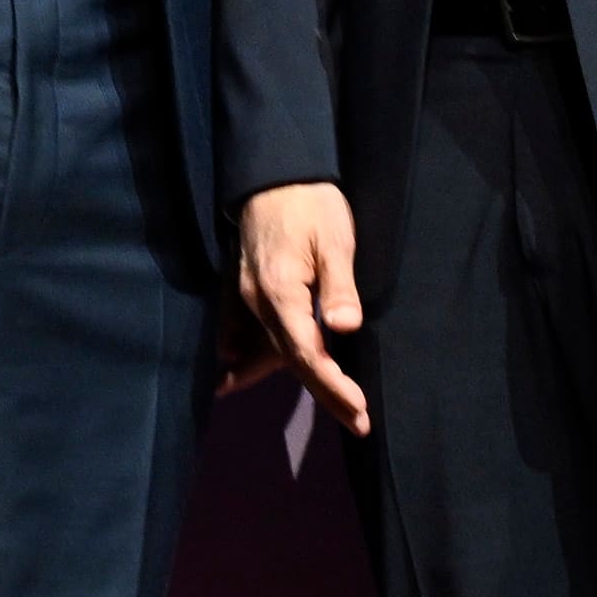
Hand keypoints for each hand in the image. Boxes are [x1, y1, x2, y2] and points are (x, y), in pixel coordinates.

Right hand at [233, 183, 370, 433]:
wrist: (273, 174)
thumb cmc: (311, 205)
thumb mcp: (335, 240)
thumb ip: (339, 286)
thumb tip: (344, 328)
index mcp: (281, 293)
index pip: (307, 353)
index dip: (332, 385)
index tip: (359, 410)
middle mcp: (257, 303)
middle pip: (289, 360)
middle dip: (325, 392)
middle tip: (357, 422)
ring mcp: (246, 298)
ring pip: (267, 352)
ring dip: (295, 380)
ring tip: (329, 410)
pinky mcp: (244, 291)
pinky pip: (246, 336)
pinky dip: (248, 361)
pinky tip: (237, 377)